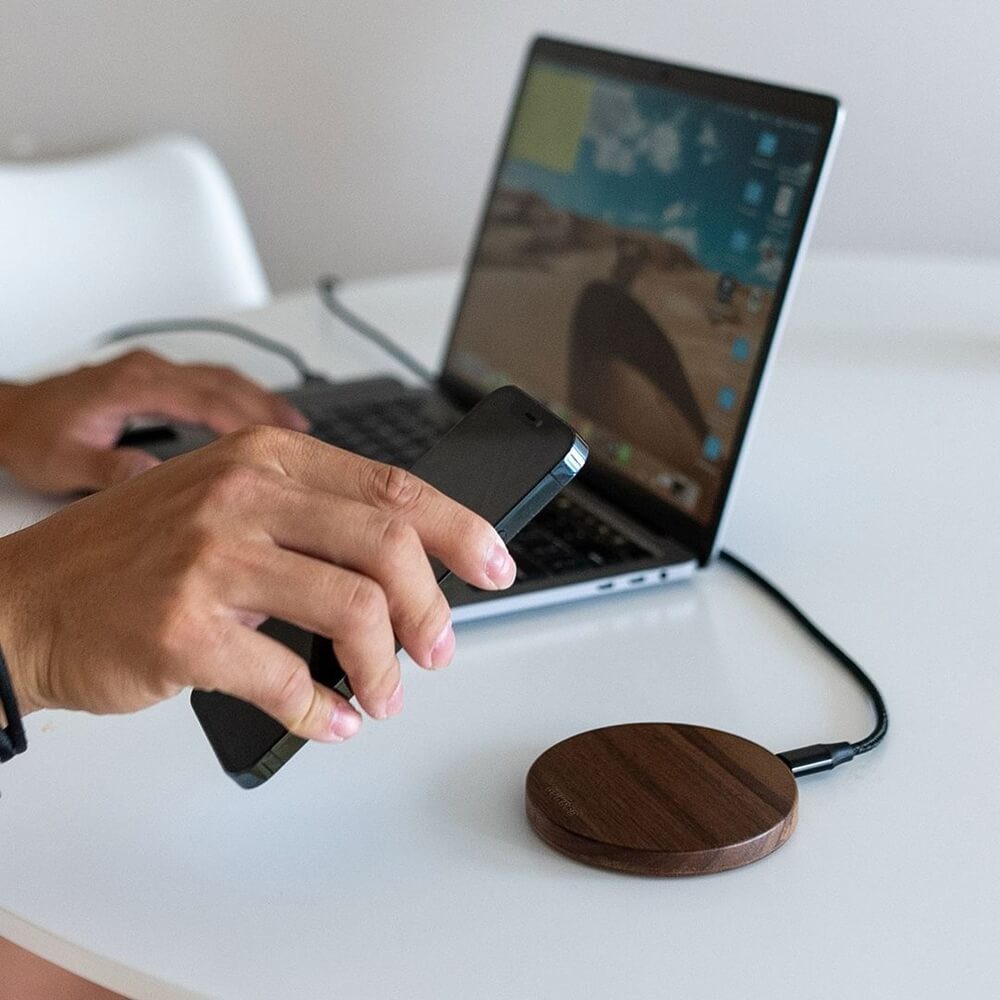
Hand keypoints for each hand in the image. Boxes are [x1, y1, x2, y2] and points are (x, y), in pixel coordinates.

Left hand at [0, 349, 308, 493]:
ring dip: (261, 399)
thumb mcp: (63, 462)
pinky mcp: (157, 377)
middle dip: (268, 408)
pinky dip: (242, 396)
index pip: (203, 399)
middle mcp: (148, 371)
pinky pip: (211, 380)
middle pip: (223, 382)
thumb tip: (156, 479)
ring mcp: (155, 371)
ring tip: (297, 428)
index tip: (279, 441)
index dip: (245, 421)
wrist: (12, 414)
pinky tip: (260, 414)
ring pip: (222, 377)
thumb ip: (109, 468)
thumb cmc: (34, 436)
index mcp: (131, 386)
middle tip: (306, 437)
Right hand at [0, 427, 515, 741]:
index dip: (460, 529)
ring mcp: (212, 560)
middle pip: (389, 546)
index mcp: (267, 457)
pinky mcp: (184, 630)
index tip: (495, 565)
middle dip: (434, 609)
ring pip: (354, 611)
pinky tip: (331, 720)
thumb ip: (315, 520)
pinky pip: (288, 680)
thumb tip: (408, 569)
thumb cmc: (137, 556)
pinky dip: (324, 712)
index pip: (395, 487)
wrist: (29, 600)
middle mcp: (244, 496)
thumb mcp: (227, 503)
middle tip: (439, 648)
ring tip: (383, 695)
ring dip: (386, 669)